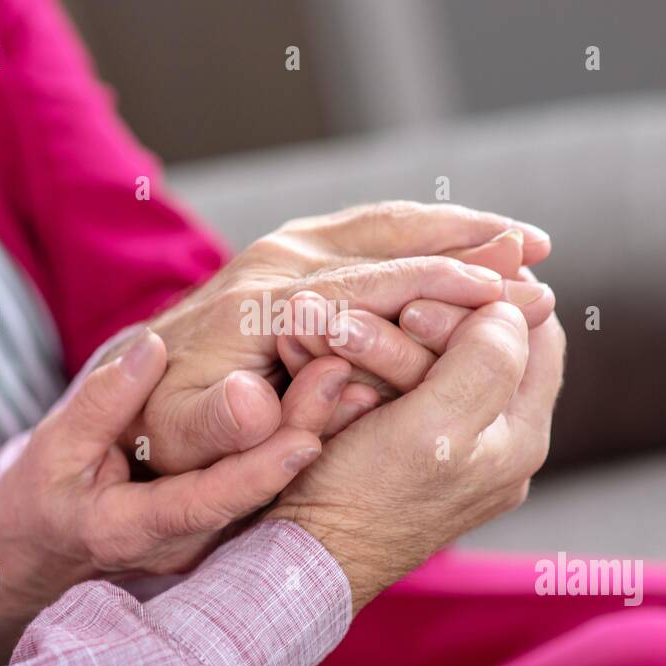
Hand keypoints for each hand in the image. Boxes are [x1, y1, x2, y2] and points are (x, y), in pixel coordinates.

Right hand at [0, 328, 350, 665]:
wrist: (45, 554)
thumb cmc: (44, 499)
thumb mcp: (53, 451)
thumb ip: (102, 405)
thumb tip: (149, 350)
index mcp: (135, 528)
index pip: (206, 504)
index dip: (255, 472)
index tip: (304, 439)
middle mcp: (186, 541)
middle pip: (257, 492)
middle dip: (304, 435)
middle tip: (348, 380)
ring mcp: (211, 536)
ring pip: (274, 486)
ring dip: (315, 432)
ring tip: (361, 380)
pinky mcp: (226, 519)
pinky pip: (270, 478)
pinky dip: (301, 437)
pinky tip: (338, 397)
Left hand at [113, 201, 551, 471]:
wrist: (128, 394)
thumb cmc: (161, 430)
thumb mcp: (180, 441)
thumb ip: (218, 426)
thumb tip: (253, 403)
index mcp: (264, 304)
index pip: (368, 286)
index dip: (440, 286)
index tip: (505, 292)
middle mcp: (277, 262)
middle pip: (386, 235)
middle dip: (465, 239)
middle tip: (537, 248)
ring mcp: (283, 252)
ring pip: (383, 224)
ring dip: (454, 227)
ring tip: (522, 238)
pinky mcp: (290, 259)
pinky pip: (370, 233)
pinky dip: (424, 233)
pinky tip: (464, 244)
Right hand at [269, 304, 566, 612]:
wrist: (304, 559)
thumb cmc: (363, 498)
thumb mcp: (433, 425)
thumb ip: (486, 362)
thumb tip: (514, 308)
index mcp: (519, 438)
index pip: (536, 336)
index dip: (491, 301)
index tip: (431, 294)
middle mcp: (500, 448)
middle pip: (490, 346)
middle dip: (438, 319)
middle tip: (393, 312)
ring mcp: (460, 454)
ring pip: (444, 364)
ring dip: (401, 341)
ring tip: (355, 334)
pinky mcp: (417, 457)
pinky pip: (411, 392)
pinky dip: (382, 370)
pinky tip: (349, 368)